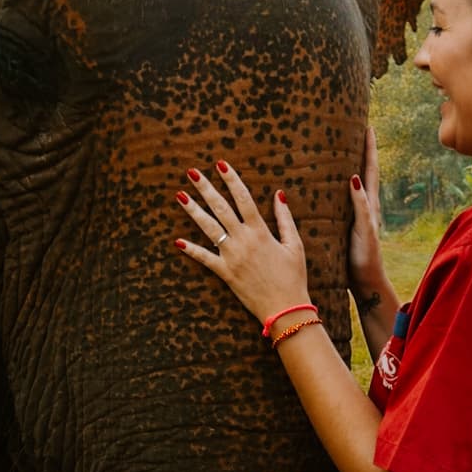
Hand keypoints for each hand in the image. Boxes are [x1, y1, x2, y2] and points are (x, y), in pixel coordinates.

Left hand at [175, 161, 309, 324]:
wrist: (286, 307)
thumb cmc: (294, 276)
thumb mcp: (294, 244)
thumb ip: (285, 219)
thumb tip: (279, 194)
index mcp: (261, 231)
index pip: (243, 198)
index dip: (231, 179)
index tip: (220, 164)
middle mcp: (243, 240)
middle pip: (221, 207)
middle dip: (205, 188)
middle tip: (191, 172)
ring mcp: (232, 256)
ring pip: (209, 228)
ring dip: (193, 210)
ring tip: (180, 195)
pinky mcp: (225, 273)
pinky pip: (205, 258)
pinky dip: (191, 250)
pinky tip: (176, 240)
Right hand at [347, 127, 385, 301]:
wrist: (364, 282)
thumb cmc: (366, 258)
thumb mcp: (364, 230)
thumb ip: (361, 205)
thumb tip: (356, 177)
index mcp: (369, 204)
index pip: (370, 169)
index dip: (369, 148)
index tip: (368, 126)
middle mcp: (363, 206)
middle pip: (362, 171)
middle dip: (358, 151)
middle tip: (351, 130)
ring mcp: (354, 215)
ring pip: (351, 184)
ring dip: (346, 166)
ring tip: (336, 150)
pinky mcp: (345, 225)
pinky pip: (339, 199)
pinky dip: (335, 187)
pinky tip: (323, 186)